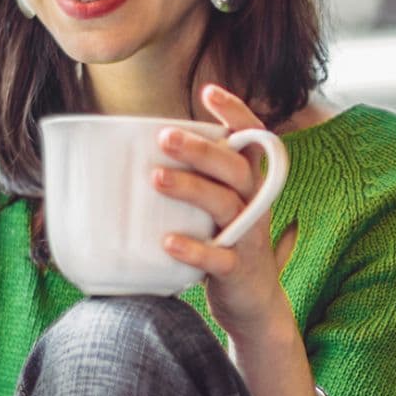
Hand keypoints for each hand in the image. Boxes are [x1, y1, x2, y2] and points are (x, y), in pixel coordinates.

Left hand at [155, 84, 289, 345]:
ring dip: (190, 188)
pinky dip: (194, 249)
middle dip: (201, 149)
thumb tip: (141, 150)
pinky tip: (168, 241)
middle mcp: (254, 204)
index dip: (236, 114)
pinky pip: (219, 258)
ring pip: (226, 205)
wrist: (253, 303)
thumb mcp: (220, 206)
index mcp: (250, 184)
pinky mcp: (237, 270)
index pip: (252, 139)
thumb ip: (199, 178)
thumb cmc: (225, 243)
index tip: (209, 91)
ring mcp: (248, 237)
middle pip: (236, 168)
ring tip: (156, 178)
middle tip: (164, 136)